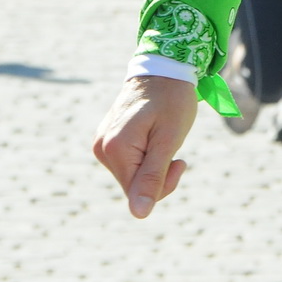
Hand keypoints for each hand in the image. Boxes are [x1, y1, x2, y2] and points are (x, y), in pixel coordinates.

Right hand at [92, 75, 197, 217]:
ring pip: (132, 175)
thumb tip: (139, 214)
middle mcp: (101, 148)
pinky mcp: (107, 140)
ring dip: (153, 164)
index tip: (180, 161)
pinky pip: (129, 162)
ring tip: (161, 135)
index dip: (164, 182)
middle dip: (159, 174)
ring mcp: (102, 143)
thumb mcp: (169, 140)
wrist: (164, 67)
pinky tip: (152, 134)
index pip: (138, 192)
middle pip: (134, 185)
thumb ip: (153, 177)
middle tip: (172, 146)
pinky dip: (146, 155)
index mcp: (114, 148)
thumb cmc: (172, 101)